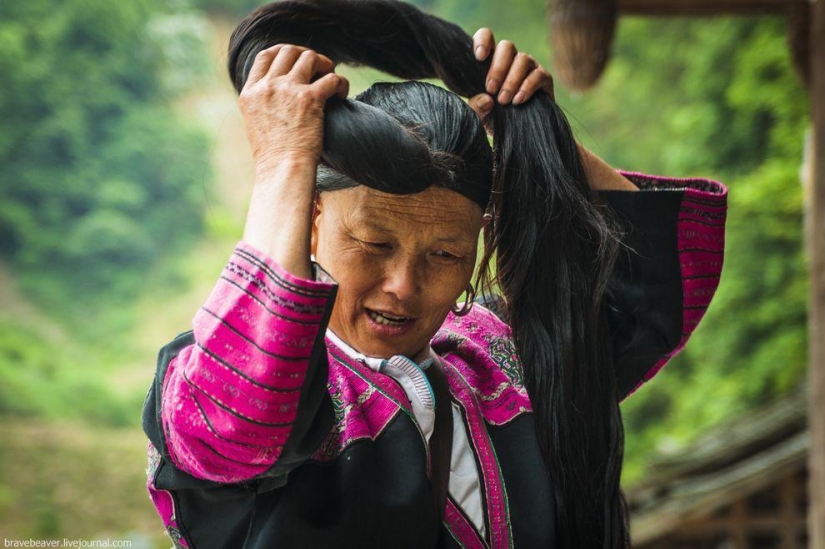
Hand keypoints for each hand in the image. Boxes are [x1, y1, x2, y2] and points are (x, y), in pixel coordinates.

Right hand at [238, 44, 348, 179]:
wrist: (282, 170)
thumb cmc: (273, 157)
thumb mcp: (256, 124)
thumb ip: (263, 103)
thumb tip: (278, 94)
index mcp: (250, 93)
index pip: (265, 56)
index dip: (284, 52)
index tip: (297, 61)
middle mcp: (268, 87)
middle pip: (289, 51)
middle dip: (307, 56)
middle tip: (319, 69)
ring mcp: (289, 90)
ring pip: (311, 58)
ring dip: (325, 64)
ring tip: (330, 78)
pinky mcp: (311, 98)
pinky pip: (332, 77)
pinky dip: (341, 83)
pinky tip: (342, 95)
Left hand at [468, 28, 554, 120]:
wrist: (515, 134)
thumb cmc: (492, 119)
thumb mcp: (478, 116)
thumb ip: (475, 108)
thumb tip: (486, 99)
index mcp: (491, 60)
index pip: (487, 36)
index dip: (483, 40)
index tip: (479, 57)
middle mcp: (511, 59)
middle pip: (506, 46)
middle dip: (498, 67)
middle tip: (491, 89)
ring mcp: (528, 67)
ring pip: (522, 59)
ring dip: (511, 80)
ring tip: (503, 100)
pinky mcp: (544, 78)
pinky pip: (538, 75)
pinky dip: (527, 87)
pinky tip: (518, 101)